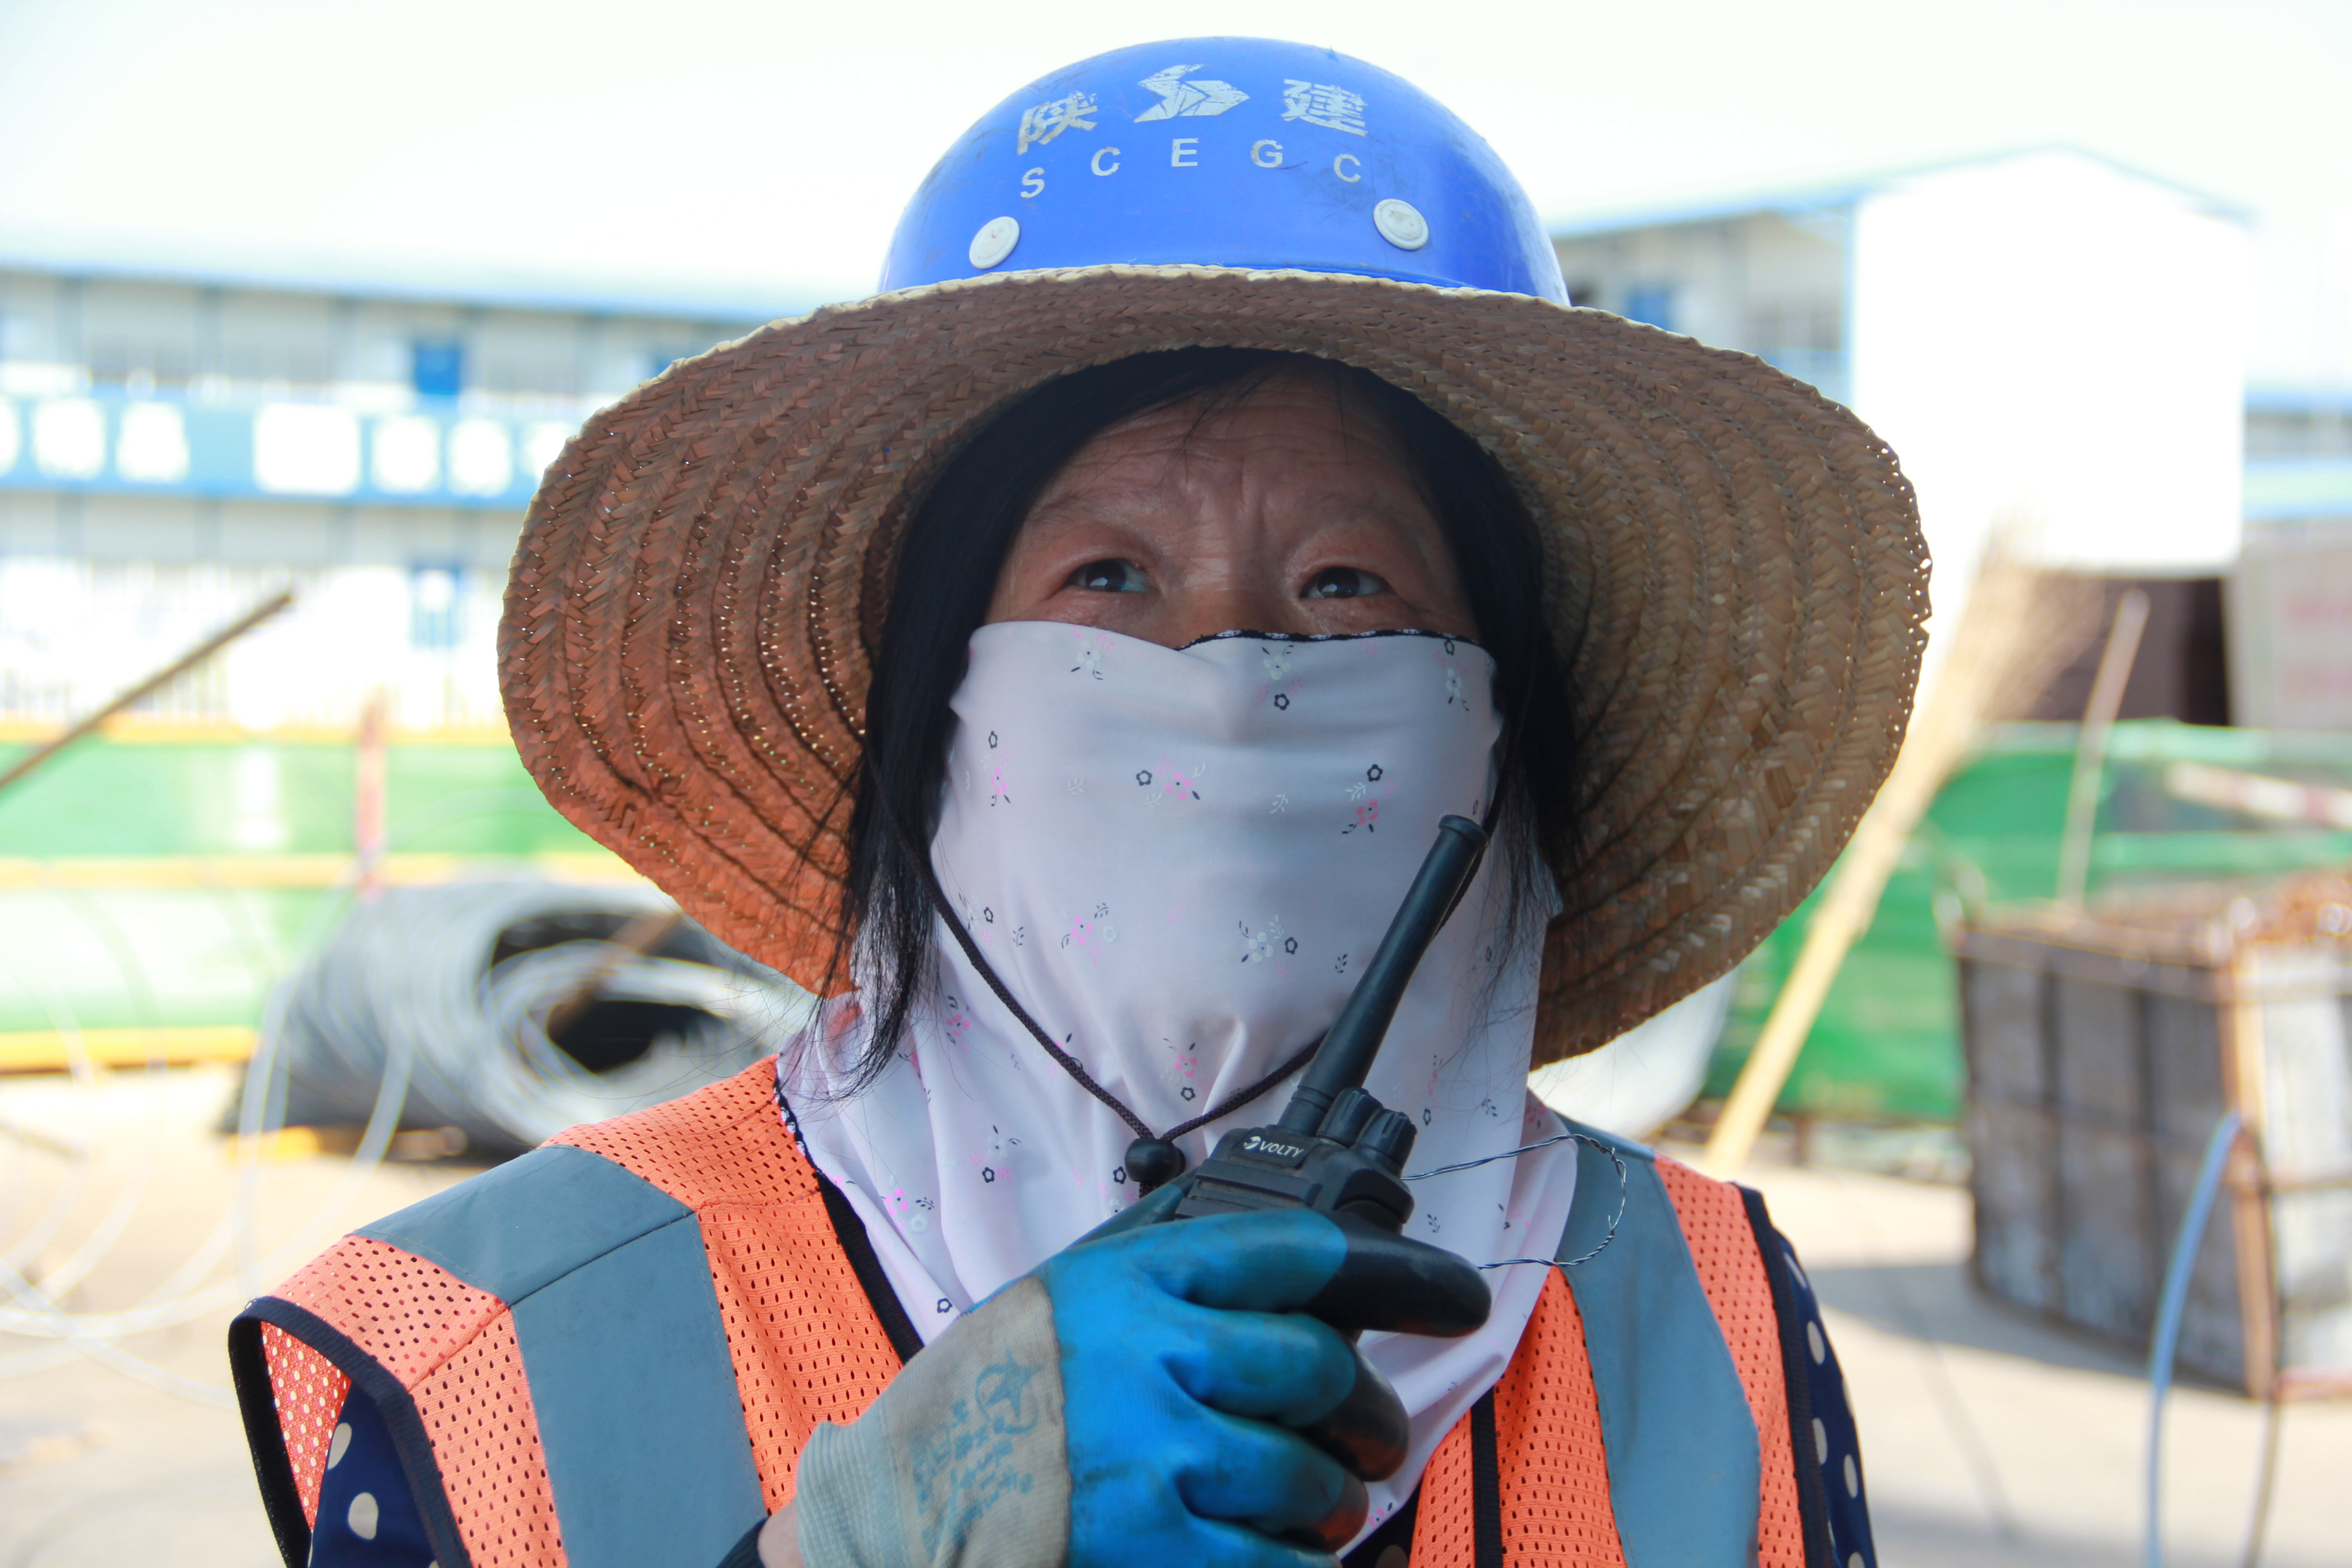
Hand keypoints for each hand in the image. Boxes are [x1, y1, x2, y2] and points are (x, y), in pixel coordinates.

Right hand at [789, 1202, 1408, 1567]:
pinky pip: (1279, 1561)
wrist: (895, 1516)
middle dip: (1366, 1411)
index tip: (1448, 1292)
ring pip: (1311, 1472)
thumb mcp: (1056, 1300)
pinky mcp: (1155, 1551)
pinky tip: (1292, 1553)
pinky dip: (1302, 1562)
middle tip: (1370, 1432)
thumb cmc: (976, 1409)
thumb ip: (1157, 1271)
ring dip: (1335, 1496)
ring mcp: (1154, 1461)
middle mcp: (1149, 1361)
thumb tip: (1278, 1257)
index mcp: (1128, 1286)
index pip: (1294, 1252)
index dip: (1394, 1271)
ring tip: (1324, 1501)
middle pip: (1318, 1369)